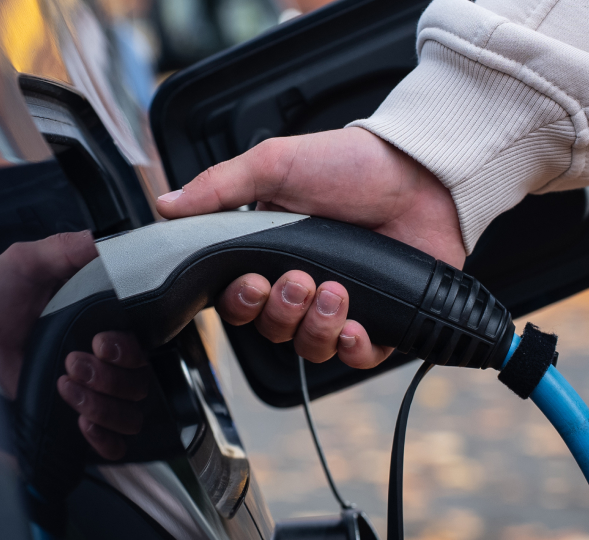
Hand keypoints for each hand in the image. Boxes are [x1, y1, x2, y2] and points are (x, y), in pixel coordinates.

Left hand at [0, 232, 147, 458]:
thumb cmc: (0, 291)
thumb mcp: (31, 260)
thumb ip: (67, 248)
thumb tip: (102, 243)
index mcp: (108, 322)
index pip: (143, 347)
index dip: (127, 351)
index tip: (99, 342)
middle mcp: (107, 358)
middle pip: (139, 383)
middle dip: (107, 378)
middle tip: (71, 363)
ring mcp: (93, 388)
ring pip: (129, 413)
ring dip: (102, 406)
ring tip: (65, 386)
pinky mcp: (74, 413)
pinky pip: (113, 440)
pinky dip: (106, 439)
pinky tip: (84, 424)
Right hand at [156, 127, 463, 368]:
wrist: (422, 173)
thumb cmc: (352, 164)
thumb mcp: (276, 164)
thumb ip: (220, 187)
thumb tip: (166, 205)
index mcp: (273, 253)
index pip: (239, 300)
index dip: (240, 302)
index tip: (252, 282)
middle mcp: (304, 283)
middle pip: (271, 329)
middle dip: (281, 311)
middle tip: (299, 279)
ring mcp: (342, 304)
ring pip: (309, 347)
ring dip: (316, 326)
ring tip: (335, 290)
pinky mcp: (382, 320)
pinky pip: (356, 356)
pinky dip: (351, 348)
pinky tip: (354, 326)